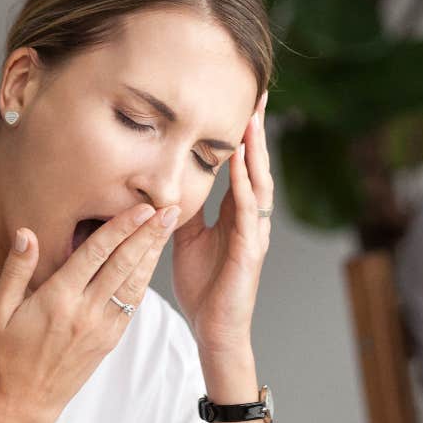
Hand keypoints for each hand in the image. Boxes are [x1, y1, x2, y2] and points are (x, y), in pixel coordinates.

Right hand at [0, 202, 180, 422]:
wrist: (22, 406)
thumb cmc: (3, 356)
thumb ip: (16, 270)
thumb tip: (28, 233)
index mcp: (58, 300)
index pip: (97, 254)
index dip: (121, 227)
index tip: (141, 207)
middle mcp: (85, 312)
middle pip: (124, 265)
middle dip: (148, 234)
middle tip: (170, 209)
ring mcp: (101, 329)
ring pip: (134, 284)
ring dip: (153, 254)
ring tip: (168, 228)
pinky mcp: (108, 342)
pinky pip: (131, 305)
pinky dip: (144, 280)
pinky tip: (151, 263)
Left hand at [171, 91, 272, 354]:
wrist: (213, 329)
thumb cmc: (203, 285)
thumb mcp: (185, 237)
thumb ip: (182, 209)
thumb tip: (163, 183)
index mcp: (234, 214)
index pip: (240, 166)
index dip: (240, 135)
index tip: (238, 101)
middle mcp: (249, 218)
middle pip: (256, 165)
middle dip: (255, 131)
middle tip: (257, 94)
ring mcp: (253, 233)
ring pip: (259, 183)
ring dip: (255, 151)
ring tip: (252, 118)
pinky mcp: (250, 252)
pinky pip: (248, 214)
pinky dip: (246, 187)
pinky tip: (242, 165)